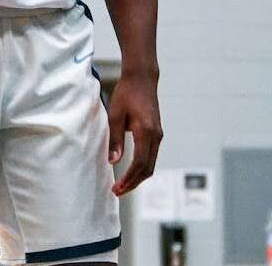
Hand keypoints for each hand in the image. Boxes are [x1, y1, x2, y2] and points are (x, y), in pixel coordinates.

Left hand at [107, 71, 162, 195]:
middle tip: (117, 191)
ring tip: (122, 185)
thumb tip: (113, 162)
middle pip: (147, 169)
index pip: (139, 163)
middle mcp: (156, 136)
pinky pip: (151, 156)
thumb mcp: (115, 115)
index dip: (128, 179)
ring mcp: (158, 135)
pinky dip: (141, 168)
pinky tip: (130, 171)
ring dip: (137, 177)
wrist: (142, 79)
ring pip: (151, 164)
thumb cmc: (126, 94)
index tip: (117, 188)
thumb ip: (115, 139)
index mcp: (146, 131)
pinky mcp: (156, 133)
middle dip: (133, 183)